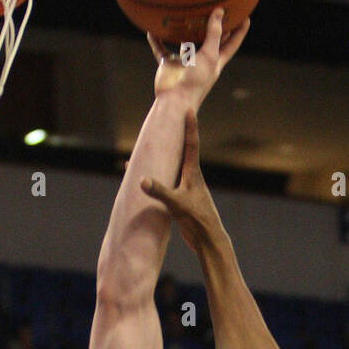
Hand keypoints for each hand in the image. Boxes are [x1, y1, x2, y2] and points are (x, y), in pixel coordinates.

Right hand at [139, 109, 221, 253]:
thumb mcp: (176, 203)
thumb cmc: (197, 220)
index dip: (190, 126)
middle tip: (171, 118)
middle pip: (182, 150)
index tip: (189, 109)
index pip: (191, 144)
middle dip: (176, 135)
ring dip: (162, 156)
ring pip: (172, 167)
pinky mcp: (180, 199)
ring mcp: (186, 188)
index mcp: (193, 173)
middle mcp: (190, 177)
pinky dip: (154, 178)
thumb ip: (159, 191)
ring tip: (149, 146)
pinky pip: (166, 183)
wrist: (207, 239)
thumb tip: (141, 180)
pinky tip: (142, 181)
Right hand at [148, 8, 249, 107]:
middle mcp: (201, 61)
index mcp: (216, 62)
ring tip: (184, 13)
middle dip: (214, 26)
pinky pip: (160, 49)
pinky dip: (156, 40)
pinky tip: (151, 29)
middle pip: (210, 40)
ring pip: (184, 42)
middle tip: (217, 7)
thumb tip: (220, 12)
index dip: (239, 32)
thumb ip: (214, 33)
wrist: (175, 100)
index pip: (232, 44)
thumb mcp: (209, 55)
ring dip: (183, 30)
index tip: (246, 16)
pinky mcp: (168, 65)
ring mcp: (184, 63)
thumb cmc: (196, 80)